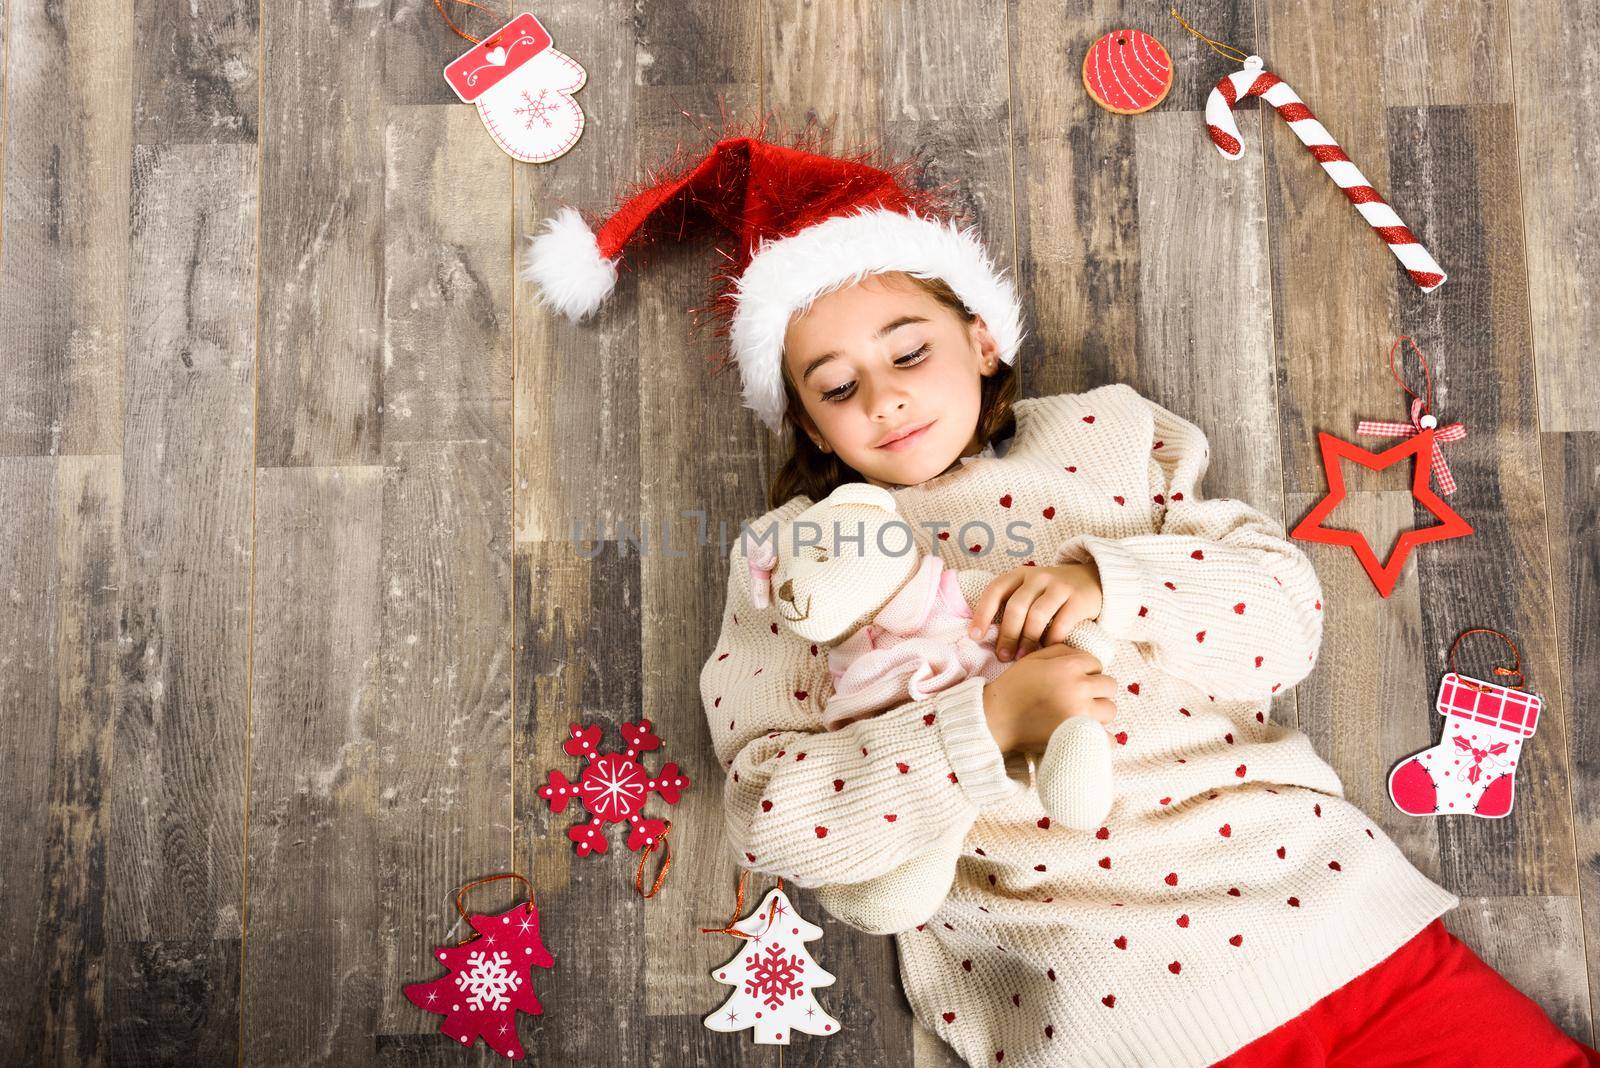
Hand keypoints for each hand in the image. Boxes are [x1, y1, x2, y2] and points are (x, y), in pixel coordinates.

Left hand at [967, 562, 1103, 661]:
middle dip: (1007, 634)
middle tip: (1002, 656)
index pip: (995, 590)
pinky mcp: (1078, 598)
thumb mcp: (1030, 591)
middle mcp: (1038, 576)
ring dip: (1027, 640)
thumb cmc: (1052, 594)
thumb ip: (1012, 606)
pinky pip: (1062, 623)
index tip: (974, 636)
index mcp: (1019, 575)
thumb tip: (986, 637)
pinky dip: (1052, 640)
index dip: (982, 613)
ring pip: (1037, 615)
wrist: (1093, 580)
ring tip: (1023, 657)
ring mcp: (1059, 586)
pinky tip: (1047, 650)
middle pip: (1016, 607)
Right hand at [981, 645, 1117, 753]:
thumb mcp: (1033, 659)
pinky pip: (1107, 738)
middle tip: (1079, 696)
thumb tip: (1084, 656)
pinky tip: (1089, 734)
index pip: (1096, 663)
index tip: (1075, 679)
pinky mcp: (1078, 736)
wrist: (995, 720)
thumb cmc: (1013, 688)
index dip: (1087, 670)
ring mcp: (1080, 714)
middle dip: (1096, 689)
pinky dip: (1101, 737)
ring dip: (1099, 711)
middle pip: (1108, 685)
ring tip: (1081, 713)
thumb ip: (1061, 651)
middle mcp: (1078, 688)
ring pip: (1110, 710)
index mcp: (1067, 667)